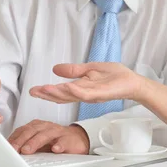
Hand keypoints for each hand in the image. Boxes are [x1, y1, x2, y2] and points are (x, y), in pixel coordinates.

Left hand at [8, 120, 89, 154]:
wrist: (77, 140)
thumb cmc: (54, 141)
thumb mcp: (38, 142)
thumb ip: (25, 145)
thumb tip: (8, 153)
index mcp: (37, 127)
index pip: (22, 130)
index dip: (14, 139)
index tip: (5, 148)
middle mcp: (46, 127)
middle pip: (32, 130)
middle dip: (21, 140)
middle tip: (14, 150)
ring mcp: (58, 132)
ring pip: (46, 134)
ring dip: (35, 142)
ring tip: (28, 150)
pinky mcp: (70, 139)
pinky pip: (64, 141)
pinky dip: (60, 145)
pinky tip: (55, 150)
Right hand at [29, 62, 145, 103]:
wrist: (132, 81)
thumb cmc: (114, 76)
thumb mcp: (90, 69)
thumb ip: (73, 71)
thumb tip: (55, 69)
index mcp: (81, 88)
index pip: (61, 92)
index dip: (47, 92)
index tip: (33, 90)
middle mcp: (84, 93)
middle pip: (63, 96)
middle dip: (47, 94)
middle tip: (33, 92)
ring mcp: (92, 94)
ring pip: (72, 96)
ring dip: (57, 93)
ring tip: (44, 89)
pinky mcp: (101, 93)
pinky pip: (86, 94)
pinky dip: (76, 91)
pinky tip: (67, 86)